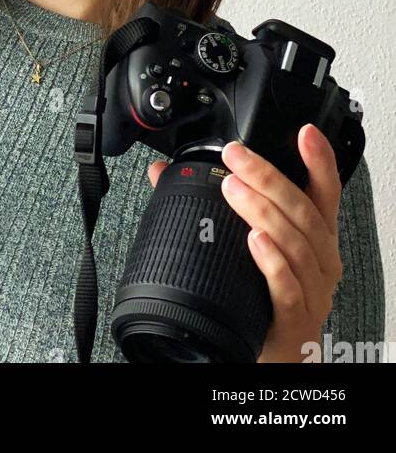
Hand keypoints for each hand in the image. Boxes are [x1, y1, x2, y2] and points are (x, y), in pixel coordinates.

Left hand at [147, 124, 342, 362]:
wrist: (270, 355)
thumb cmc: (263, 296)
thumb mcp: (247, 246)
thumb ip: (210, 205)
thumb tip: (164, 171)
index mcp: (313, 236)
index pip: (324, 193)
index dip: (319, 161)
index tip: (305, 132)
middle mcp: (321, 260)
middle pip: (303, 211)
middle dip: (268, 178)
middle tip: (236, 157)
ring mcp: (313, 292)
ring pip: (296, 244)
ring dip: (264, 212)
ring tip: (234, 189)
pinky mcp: (297, 321)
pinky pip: (288, 288)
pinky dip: (272, 263)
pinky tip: (254, 242)